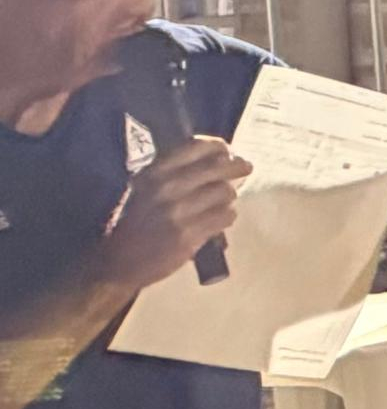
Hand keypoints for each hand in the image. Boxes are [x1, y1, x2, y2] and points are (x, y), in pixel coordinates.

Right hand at [98, 136, 245, 292]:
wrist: (117, 262)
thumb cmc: (136, 221)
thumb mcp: (145, 188)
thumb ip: (175, 171)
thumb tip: (219, 156)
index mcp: (153, 173)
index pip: (196, 146)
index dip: (219, 147)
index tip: (228, 150)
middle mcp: (166, 188)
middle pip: (218, 167)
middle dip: (237, 166)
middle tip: (246, 167)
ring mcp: (177, 213)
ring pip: (226, 192)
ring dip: (229, 196)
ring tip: (224, 201)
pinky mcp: (188, 236)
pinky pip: (225, 217)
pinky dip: (227, 216)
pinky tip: (220, 219)